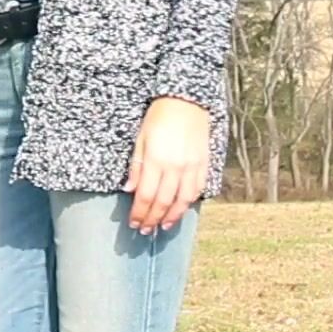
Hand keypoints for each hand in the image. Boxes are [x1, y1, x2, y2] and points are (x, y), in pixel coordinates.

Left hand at [125, 96, 209, 233]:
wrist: (186, 101)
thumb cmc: (158, 117)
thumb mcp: (140, 138)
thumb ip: (136, 166)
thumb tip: (129, 190)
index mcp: (156, 159)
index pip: (146, 195)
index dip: (139, 212)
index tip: (134, 222)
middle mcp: (175, 166)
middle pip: (163, 201)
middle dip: (152, 219)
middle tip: (145, 230)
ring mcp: (192, 166)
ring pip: (183, 200)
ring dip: (172, 216)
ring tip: (163, 226)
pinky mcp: (204, 164)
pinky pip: (197, 189)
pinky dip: (189, 203)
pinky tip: (181, 209)